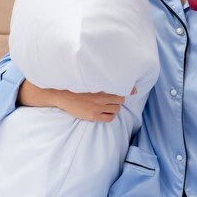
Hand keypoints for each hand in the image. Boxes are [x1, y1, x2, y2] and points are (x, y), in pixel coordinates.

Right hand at [18, 79, 136, 122]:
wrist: (63, 94)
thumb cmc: (79, 86)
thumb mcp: (92, 80)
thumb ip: (106, 78)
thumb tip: (124, 81)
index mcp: (101, 85)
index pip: (122, 89)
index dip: (128, 89)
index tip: (133, 90)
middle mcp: (101, 96)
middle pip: (121, 100)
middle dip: (119, 99)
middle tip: (113, 98)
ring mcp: (97, 106)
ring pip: (116, 109)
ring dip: (114, 107)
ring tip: (108, 105)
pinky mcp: (93, 115)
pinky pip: (110, 118)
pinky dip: (110, 115)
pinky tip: (106, 112)